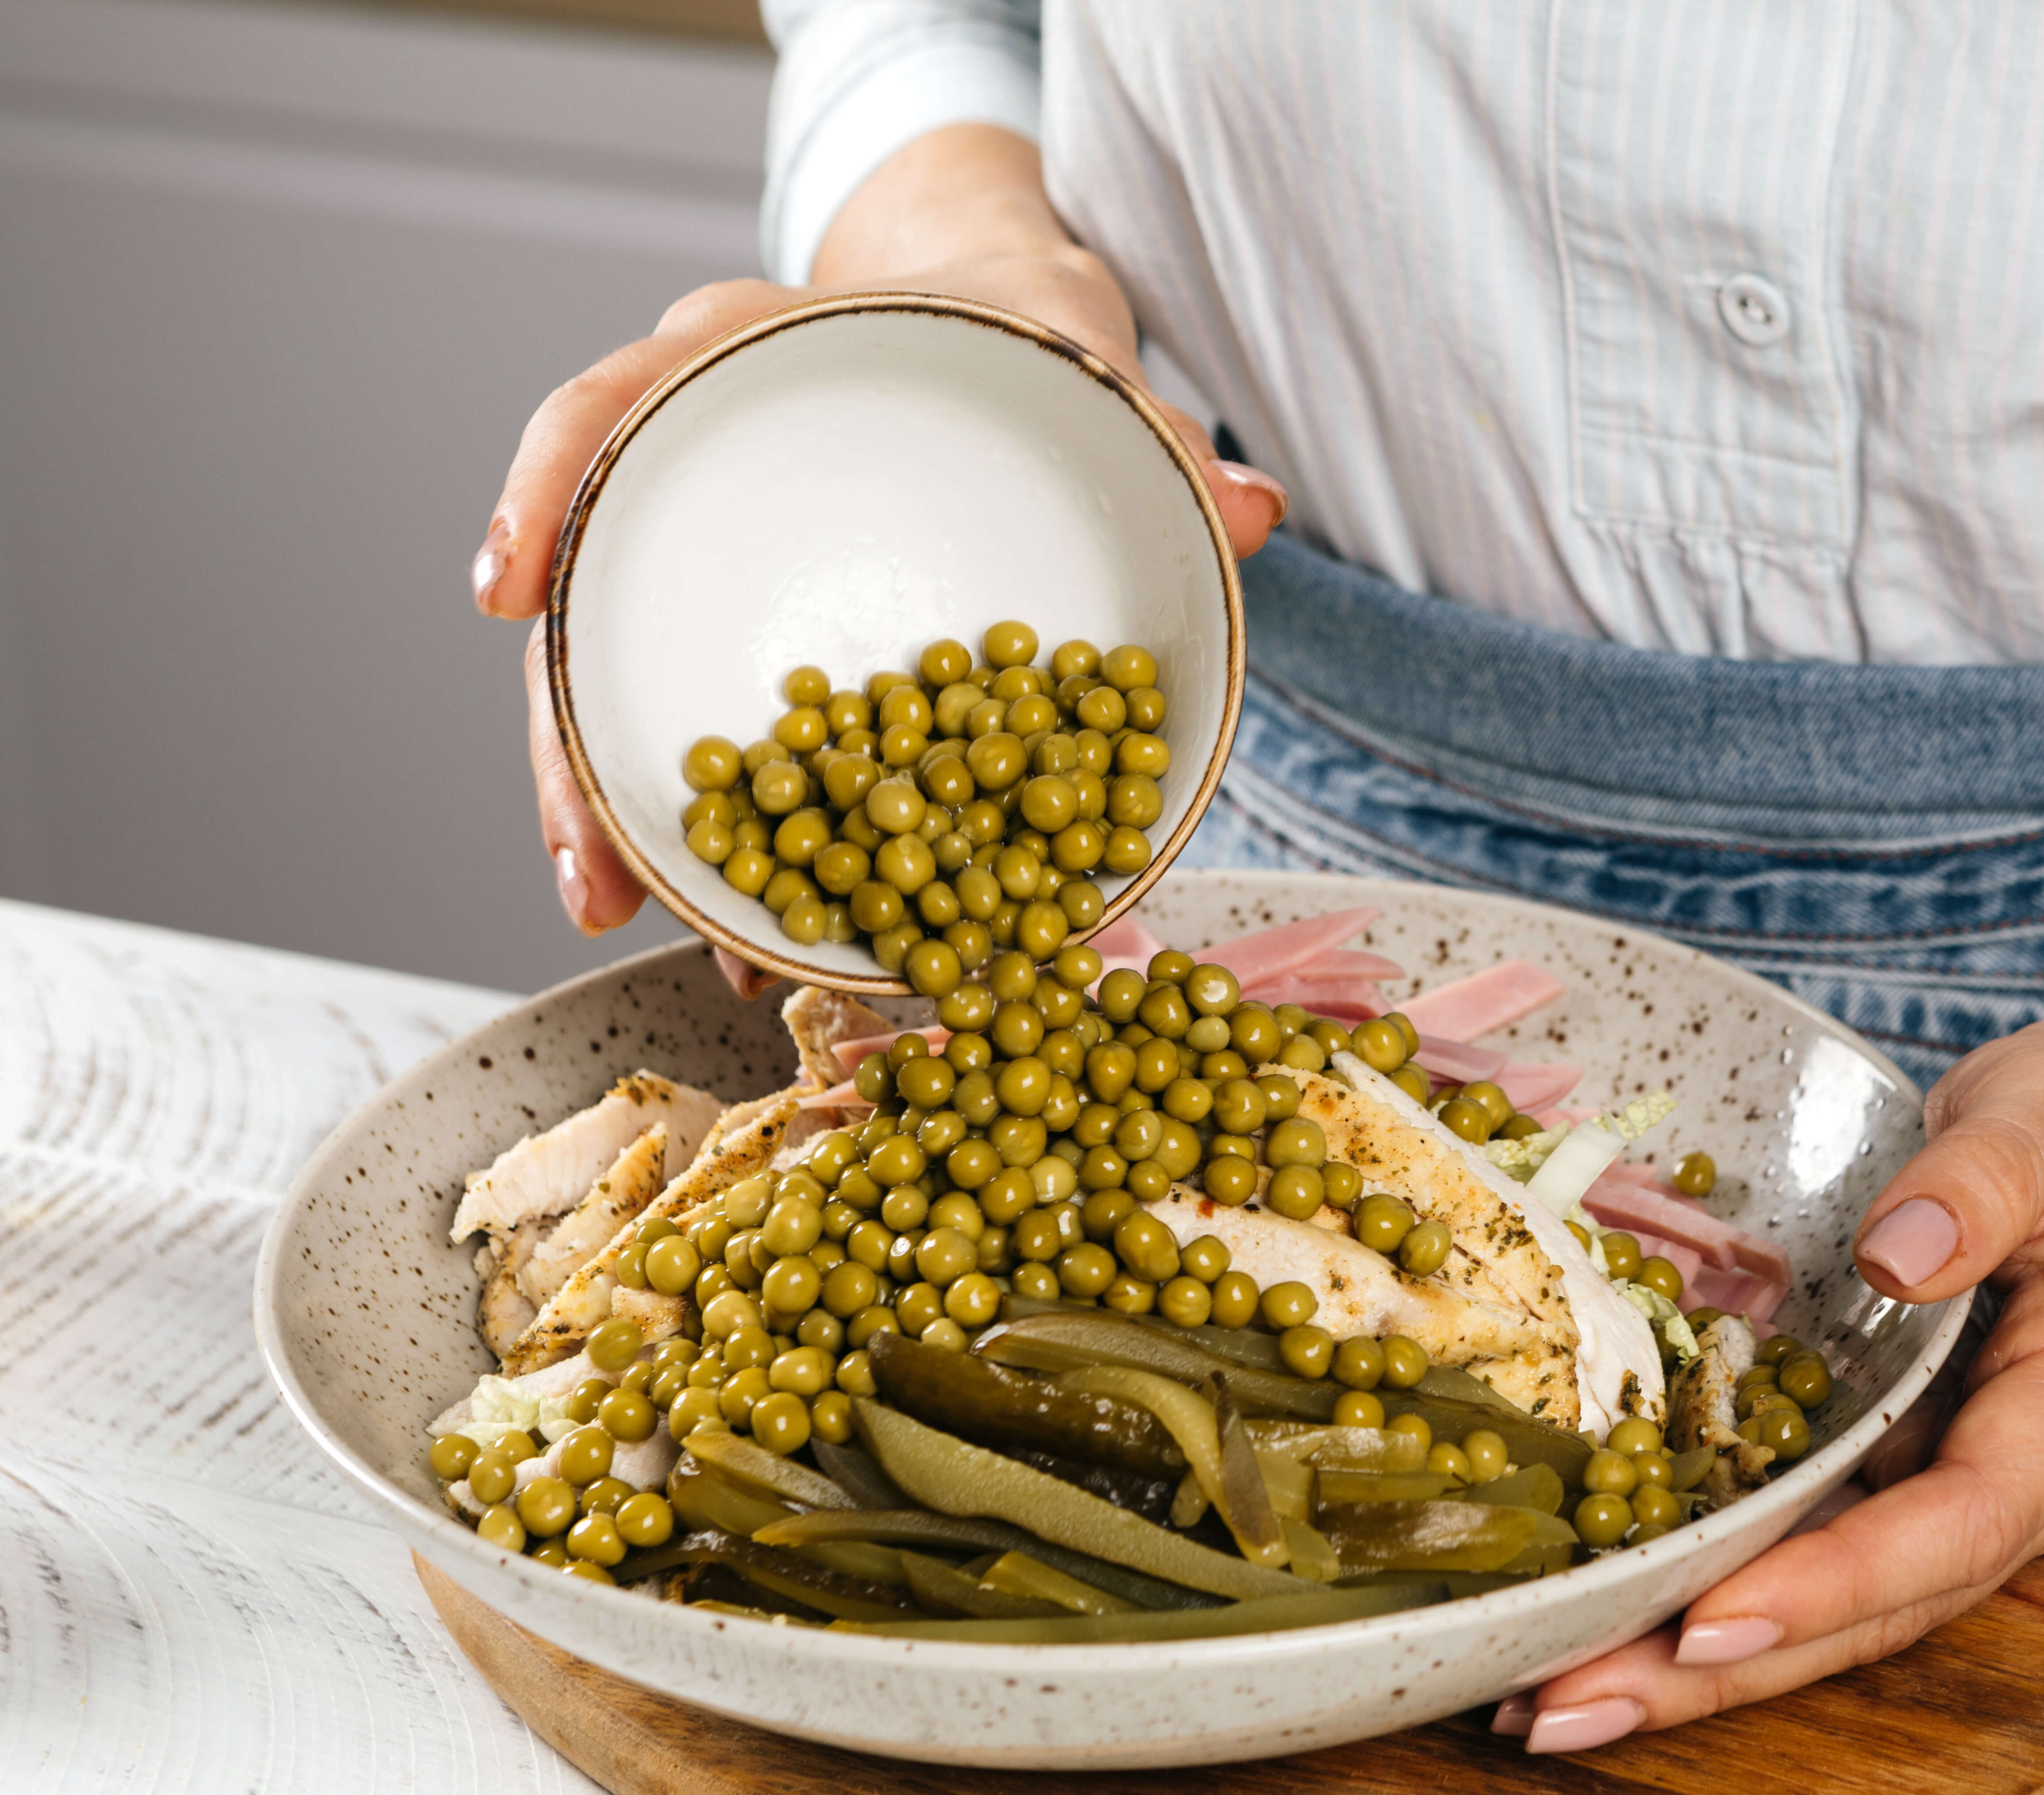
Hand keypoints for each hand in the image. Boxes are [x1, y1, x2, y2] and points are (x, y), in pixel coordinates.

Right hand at [473, 128, 1287, 958]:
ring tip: (623, 918)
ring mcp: (706, 555)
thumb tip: (1250, 505)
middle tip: (588, 869)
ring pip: (619, 685)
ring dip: (617, 814)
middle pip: (591, 595)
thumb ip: (1156, 426)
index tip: (506, 590)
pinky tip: (732, 919)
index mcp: (742, 363)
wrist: (1009, 342)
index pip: (603, 406)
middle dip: (572, 745)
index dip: (542, 493)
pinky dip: (715, 828)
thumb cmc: (1021, 339)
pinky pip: (707, 730)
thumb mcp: (1086, 357)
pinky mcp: (747, 635)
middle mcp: (692, 461)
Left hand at [1497, 771, 2043, 1751]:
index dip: (1843, 1578)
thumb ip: (1987, 1169)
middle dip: (1735, 1667)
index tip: (1710, 1620)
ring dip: (1711, 1667)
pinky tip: (1616, 1630)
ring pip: (1862, 1611)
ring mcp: (1998, 1494)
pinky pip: (1840, 1564)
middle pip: (1898, 1602)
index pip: (1970, 1513)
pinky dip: (1734, 1607)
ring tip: (1557, 1703)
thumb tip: (1900, 1251)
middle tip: (1571, 1706)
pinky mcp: (1938, 1486)